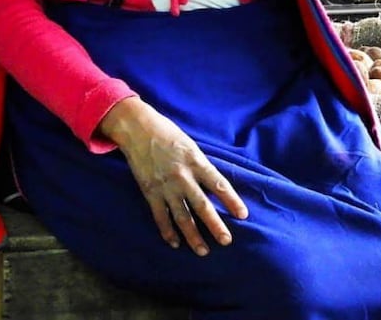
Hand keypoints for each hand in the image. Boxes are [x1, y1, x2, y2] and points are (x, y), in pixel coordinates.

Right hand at [99, 97, 246, 255]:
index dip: (232, 200)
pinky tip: (175, 243)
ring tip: (203, 251)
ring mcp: (166, 186)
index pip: (218, 184)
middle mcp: (182, 176)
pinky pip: (160, 217)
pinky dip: (168, 232)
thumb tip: (214, 186)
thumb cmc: (167, 133)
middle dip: (215, 225)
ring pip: (182, 216)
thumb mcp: (190, 145)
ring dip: (193, 236)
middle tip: (226, 241)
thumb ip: (201, 166)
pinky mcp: (150, 192)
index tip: (243, 215)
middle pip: (202, 205)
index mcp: (195, 161)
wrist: (138, 128)